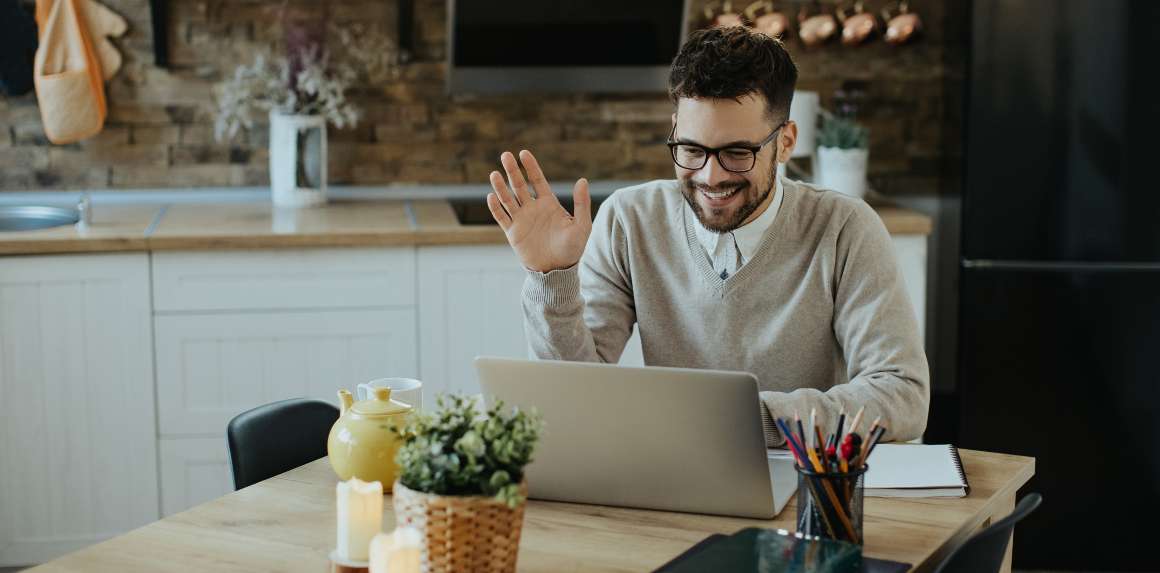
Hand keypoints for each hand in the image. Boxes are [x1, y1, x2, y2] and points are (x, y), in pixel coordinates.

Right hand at [487, 150, 592, 272]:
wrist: (557, 269)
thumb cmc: (572, 248)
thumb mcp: (581, 225)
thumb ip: (581, 203)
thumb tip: (583, 180)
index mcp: (548, 203)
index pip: (537, 180)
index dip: (530, 167)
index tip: (523, 153)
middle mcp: (532, 208)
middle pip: (519, 185)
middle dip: (512, 171)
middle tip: (505, 155)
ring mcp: (521, 220)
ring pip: (508, 199)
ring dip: (500, 187)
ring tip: (494, 174)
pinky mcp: (513, 233)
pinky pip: (502, 217)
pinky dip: (496, 208)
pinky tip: (491, 197)